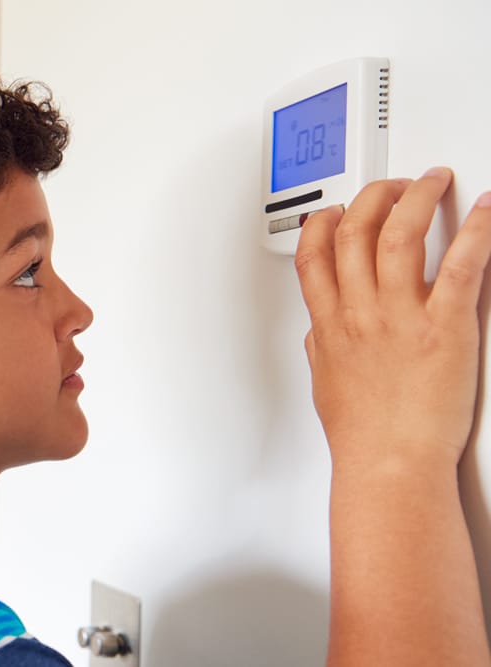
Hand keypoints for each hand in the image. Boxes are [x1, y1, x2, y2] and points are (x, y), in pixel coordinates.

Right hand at [295, 168, 490, 469]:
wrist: (390, 463)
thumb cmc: (362, 434)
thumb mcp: (325, 382)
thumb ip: (322, 346)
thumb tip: (320, 332)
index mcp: (329, 324)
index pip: (314, 253)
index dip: (324, 221)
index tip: (336, 209)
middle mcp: (360, 311)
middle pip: (355, 230)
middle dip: (374, 196)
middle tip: (394, 187)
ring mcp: (400, 316)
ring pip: (400, 234)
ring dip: (418, 198)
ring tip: (435, 182)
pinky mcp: (445, 326)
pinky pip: (461, 265)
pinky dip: (476, 230)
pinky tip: (484, 211)